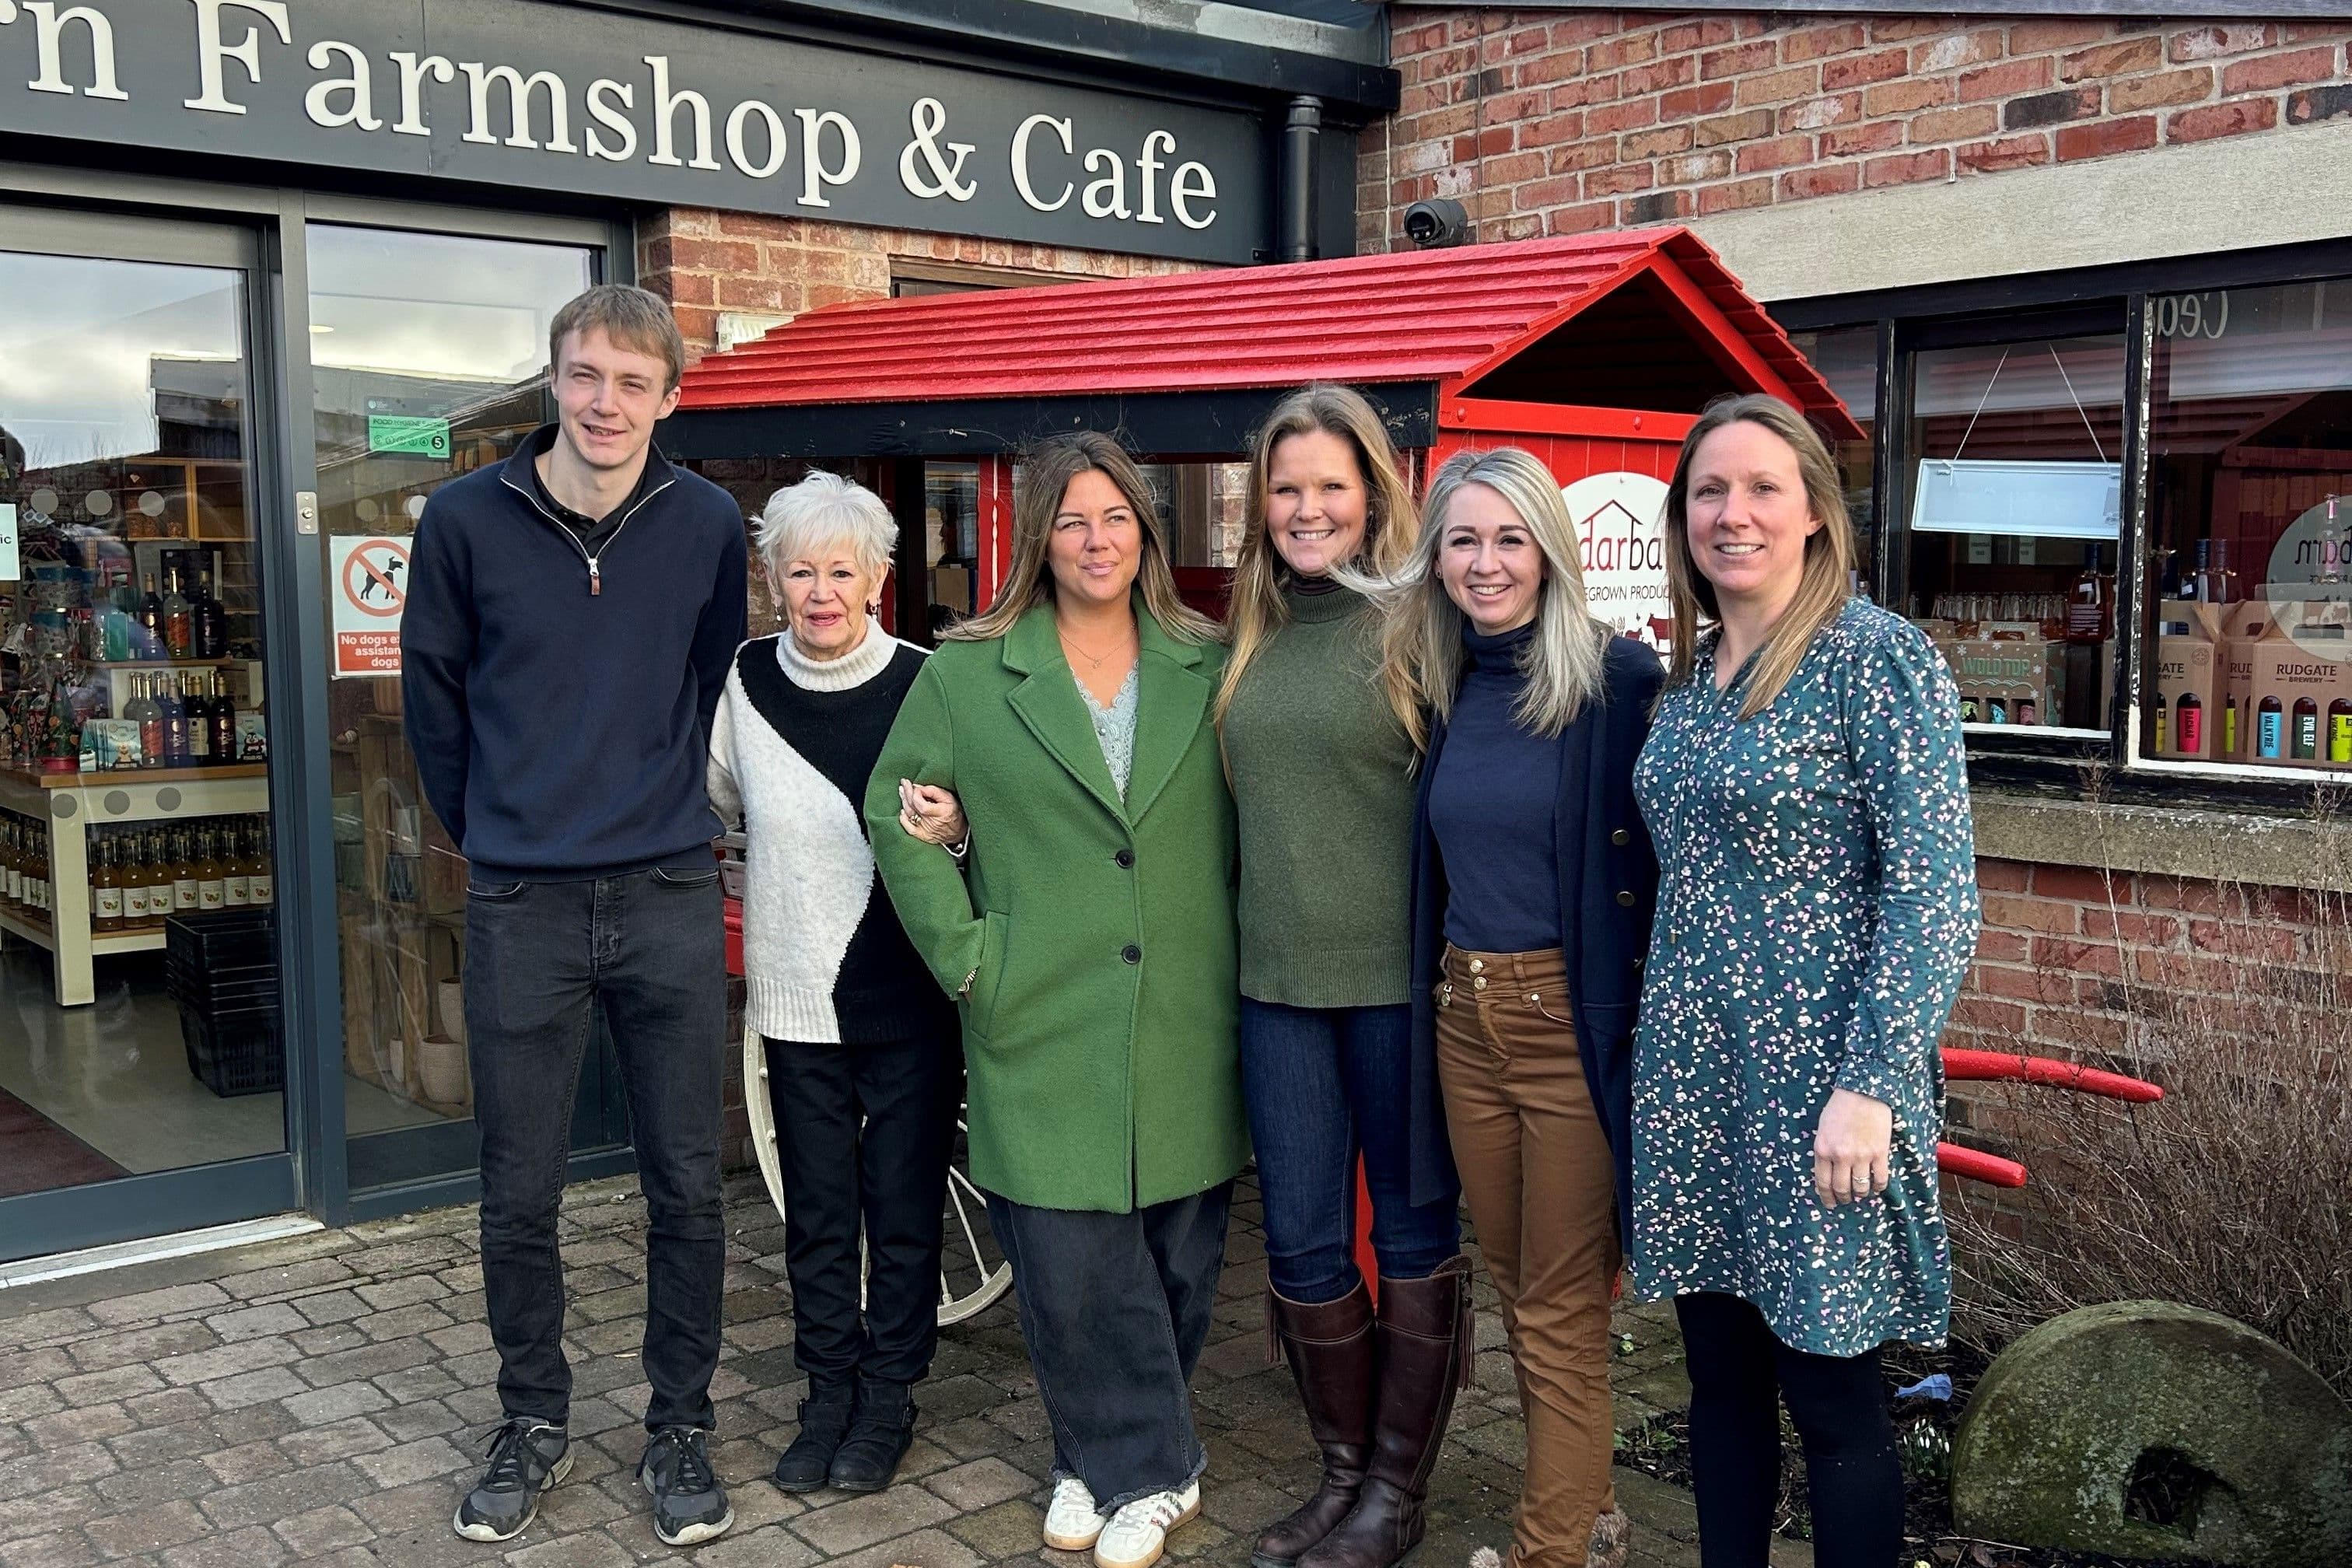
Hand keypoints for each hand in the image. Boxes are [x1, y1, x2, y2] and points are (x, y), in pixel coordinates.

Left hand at [897, 778, 966, 847]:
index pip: (922, 805)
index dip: (916, 794)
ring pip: (909, 814)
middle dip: (907, 792)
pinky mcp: (922, 835)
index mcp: (942, 813)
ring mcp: (926, 831)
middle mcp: (932, 823)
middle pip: (914, 807)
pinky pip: (908, 828)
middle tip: (904, 782)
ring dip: (904, 801)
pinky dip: (903, 818)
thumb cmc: (954, 812)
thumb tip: (917, 787)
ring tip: (902, 790)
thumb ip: (933, 791)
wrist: (958, 832)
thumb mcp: (949, 797)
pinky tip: (902, 810)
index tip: (916, 786)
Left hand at [1813, 1088, 1892, 1207]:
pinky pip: (1880, 1179)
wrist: (1864, 1092)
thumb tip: (1828, 1172)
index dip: (1826, 1197)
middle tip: (1845, 1200)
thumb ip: (1824, 1150)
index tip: (1830, 1204)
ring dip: (1860, 1194)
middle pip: (1841, 1188)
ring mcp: (1861, 1156)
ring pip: (1860, 1187)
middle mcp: (1840, 1156)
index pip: (1822, 1182)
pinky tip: (1877, 1186)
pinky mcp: (1879, 1153)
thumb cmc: (1840, 1108)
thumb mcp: (1823, 1129)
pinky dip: (1878, 1187)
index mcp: (1822, 1149)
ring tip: (1860, 1194)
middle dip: (1843, 1198)